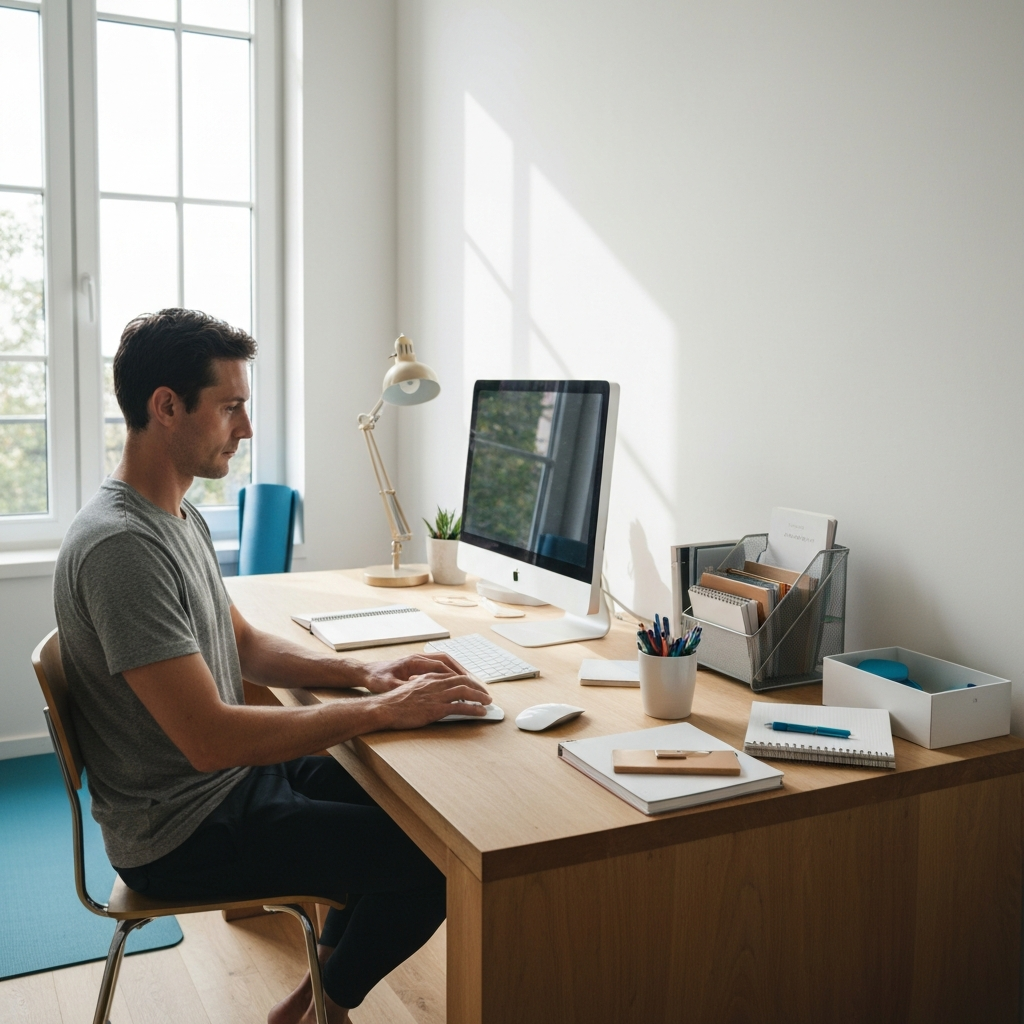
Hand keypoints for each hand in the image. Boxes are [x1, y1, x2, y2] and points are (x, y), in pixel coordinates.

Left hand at [361, 652, 467, 693]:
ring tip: (471, 683)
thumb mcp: (388, 685)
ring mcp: (420, 660)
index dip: (455, 675)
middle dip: (463, 672)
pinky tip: (456, 682)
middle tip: (476, 684)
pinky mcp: (419, 665)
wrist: (367, 672)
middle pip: (447, 661)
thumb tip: (416, 691)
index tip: (467, 684)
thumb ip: (403, 687)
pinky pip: (440, 666)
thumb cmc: (377, 678)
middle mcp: (419, 658)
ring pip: (445, 662)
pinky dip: (450, 673)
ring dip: (458, 671)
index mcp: (414, 661)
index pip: (440, 665)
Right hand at [373, 671, 492, 729]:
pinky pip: (461, 707)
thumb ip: (423, 687)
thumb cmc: (394, 701)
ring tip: (487, 702)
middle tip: (485, 694)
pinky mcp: (437, 709)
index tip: (474, 686)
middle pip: (463, 681)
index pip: (453, 675)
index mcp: (429, 677)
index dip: (467, 680)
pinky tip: (481, 712)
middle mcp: (435, 683)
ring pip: (465, 692)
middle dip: (477, 687)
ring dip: (479, 696)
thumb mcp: (410, 688)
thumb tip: (431, 691)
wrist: (385, 708)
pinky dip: (474, 709)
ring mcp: (437, 696)